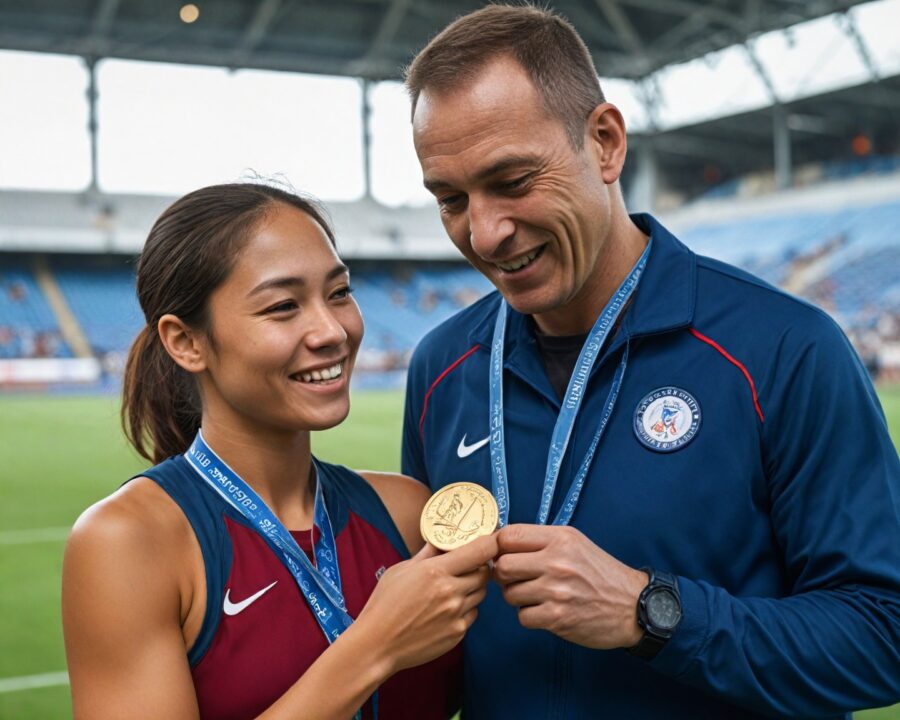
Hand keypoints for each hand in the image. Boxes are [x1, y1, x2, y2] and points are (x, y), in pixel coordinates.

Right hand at [355, 533, 497, 674]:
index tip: (490, 540)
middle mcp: (451, 592)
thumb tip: (441, 540)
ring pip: (481, 594)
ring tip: (452, 589)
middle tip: (467, 567)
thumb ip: (427, 554)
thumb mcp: (401, 570)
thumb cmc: (384, 605)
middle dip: (480, 567)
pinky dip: (465, 609)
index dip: (490, 543)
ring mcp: (456, 614)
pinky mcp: (458, 633)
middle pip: (485, 572)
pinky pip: (472, 614)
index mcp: (436, 571)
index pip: (480, 550)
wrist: (377, 645)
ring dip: (473, 588)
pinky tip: (446, 610)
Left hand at [493, 524, 646, 648]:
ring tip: (536, 596)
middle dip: (505, 575)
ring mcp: (556, 590)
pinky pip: (522, 617)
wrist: (633, 606)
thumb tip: (502, 545)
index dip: (498, 546)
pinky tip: (545, 611)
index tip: (501, 554)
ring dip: (518, 598)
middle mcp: (557, 562)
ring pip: (510, 593)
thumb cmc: (601, 574)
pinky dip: (530, 616)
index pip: (510, 535)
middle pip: (503, 565)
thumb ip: (541, 541)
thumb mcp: (575, 544)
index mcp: (560, 539)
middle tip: (517, 579)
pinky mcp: (558, 617)